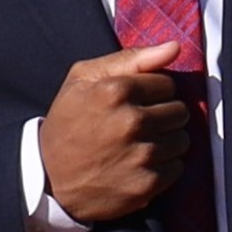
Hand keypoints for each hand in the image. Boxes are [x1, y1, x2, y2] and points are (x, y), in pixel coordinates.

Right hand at [41, 39, 195, 224]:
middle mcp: (132, 122)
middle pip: (181, 111)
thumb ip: (132, 58)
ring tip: (137, 145)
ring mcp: (142, 155)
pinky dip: (163, 167)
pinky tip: (138, 165)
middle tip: (136, 125)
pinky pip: (177, 167)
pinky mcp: (148, 183)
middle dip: (163, 116)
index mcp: (116, 91)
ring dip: (165, 141)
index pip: (168, 84)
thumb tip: (174, 48)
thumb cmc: (68, 123)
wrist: (48, 178)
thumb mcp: (84, 79)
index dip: (152, 93)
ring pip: (183, 140)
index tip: (134, 103)